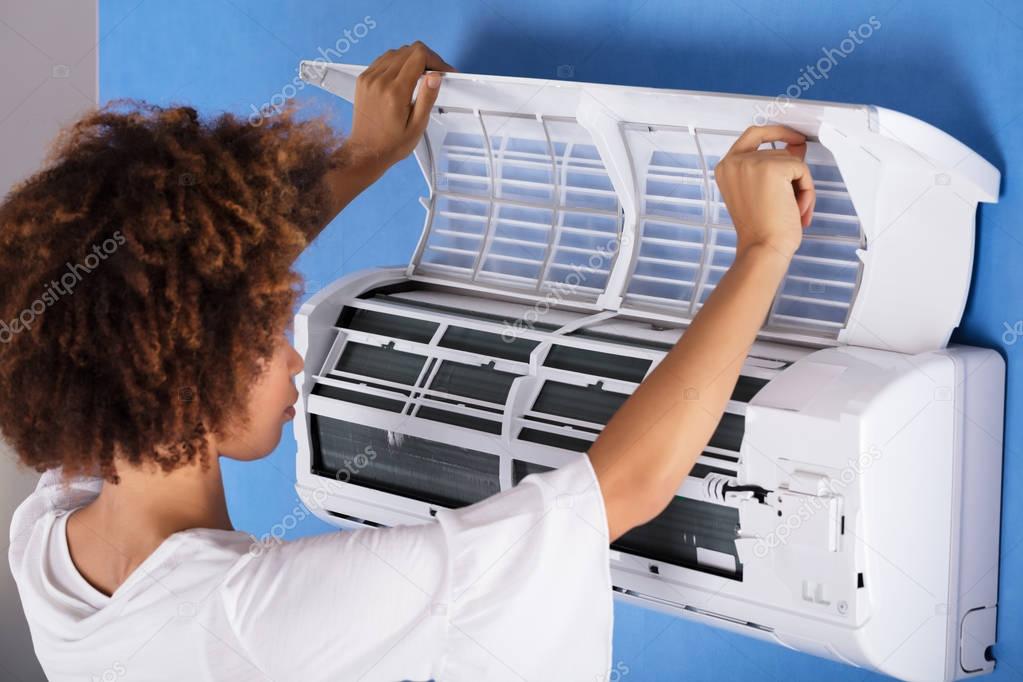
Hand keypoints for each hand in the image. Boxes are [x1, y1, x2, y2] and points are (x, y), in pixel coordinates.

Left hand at [346, 41, 455, 172]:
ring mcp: (369, 78)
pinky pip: (383, 60)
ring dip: (411, 59)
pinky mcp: (363, 79)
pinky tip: (403, 77)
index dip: (436, 59)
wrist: (366, 151)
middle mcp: (380, 80)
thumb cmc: (392, 143)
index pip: (419, 55)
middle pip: (409, 50)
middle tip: (435, 75)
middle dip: (426, 59)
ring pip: (396, 52)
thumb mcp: (417, 125)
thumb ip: (427, 97)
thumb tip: (435, 75)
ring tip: (420, 76)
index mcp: (395, 91)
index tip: (443, 71)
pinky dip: (397, 63)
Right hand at [714, 125, 814, 259]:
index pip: (753, 135)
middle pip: (778, 152)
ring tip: (792, 211)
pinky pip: (802, 169)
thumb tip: (796, 145)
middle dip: (791, 177)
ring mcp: (752, 162)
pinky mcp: (772, 167)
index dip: (776, 133)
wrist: (763, 248)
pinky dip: (807, 189)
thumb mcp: (764, 192)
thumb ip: (776, 166)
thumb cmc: (761, 231)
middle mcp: (734, 161)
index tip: (794, 138)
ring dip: (800, 187)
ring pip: (792, 161)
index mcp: (726, 168)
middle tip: (792, 205)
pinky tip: (797, 208)